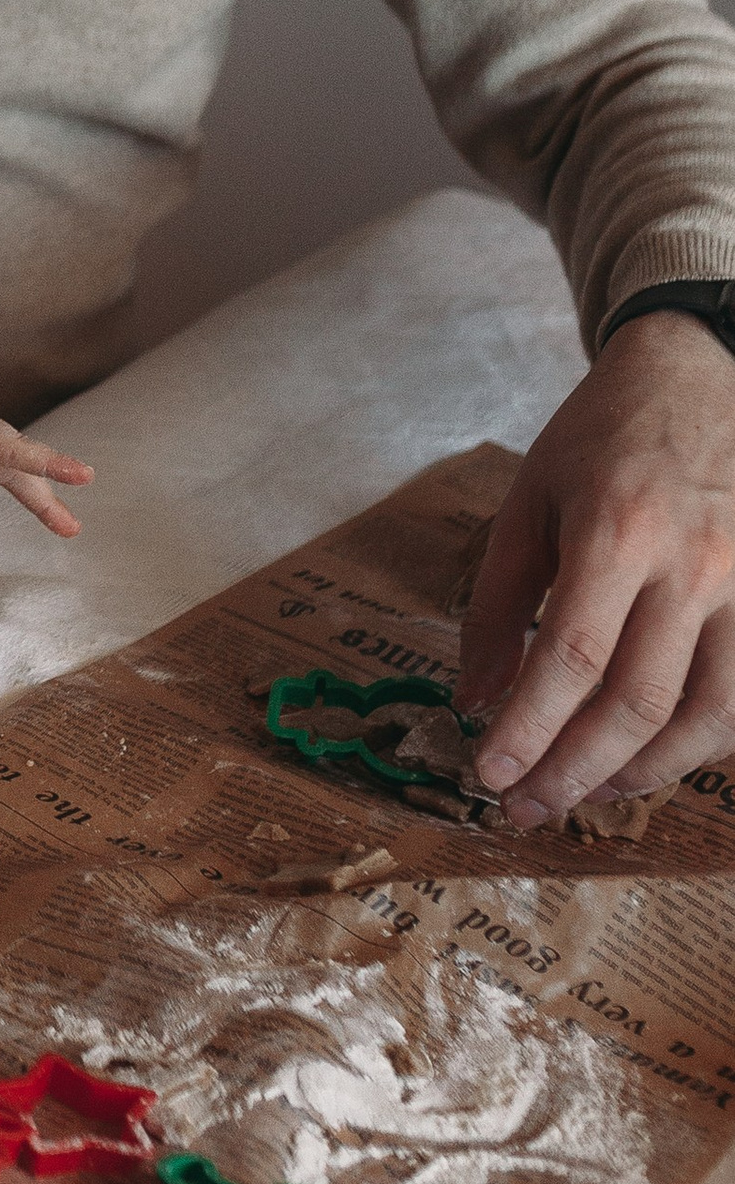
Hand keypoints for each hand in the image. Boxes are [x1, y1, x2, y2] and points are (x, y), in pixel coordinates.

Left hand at [464, 313, 734, 821]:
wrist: (699, 375)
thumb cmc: (603, 438)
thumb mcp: (528, 501)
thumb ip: (496, 604)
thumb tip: (474, 698)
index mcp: (616, 529)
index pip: (570, 656)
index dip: (528, 728)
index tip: (488, 773)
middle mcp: (693, 563)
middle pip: (636, 700)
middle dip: (574, 769)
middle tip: (525, 807)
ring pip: (708, 714)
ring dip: (642, 772)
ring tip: (586, 793)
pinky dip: (700, 743)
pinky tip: (650, 757)